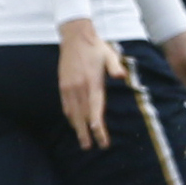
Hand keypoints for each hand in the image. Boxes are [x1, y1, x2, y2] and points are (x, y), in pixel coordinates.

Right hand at [57, 18, 125, 148]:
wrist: (75, 37)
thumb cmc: (96, 47)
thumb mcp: (110, 55)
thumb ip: (116, 67)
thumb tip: (123, 77)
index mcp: (92, 83)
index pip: (95, 111)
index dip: (98, 128)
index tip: (102, 141)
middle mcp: (79, 87)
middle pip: (83, 116)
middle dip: (86, 133)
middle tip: (89, 147)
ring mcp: (69, 87)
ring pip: (73, 113)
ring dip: (77, 127)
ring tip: (82, 140)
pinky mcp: (63, 85)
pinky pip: (66, 105)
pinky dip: (70, 116)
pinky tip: (73, 122)